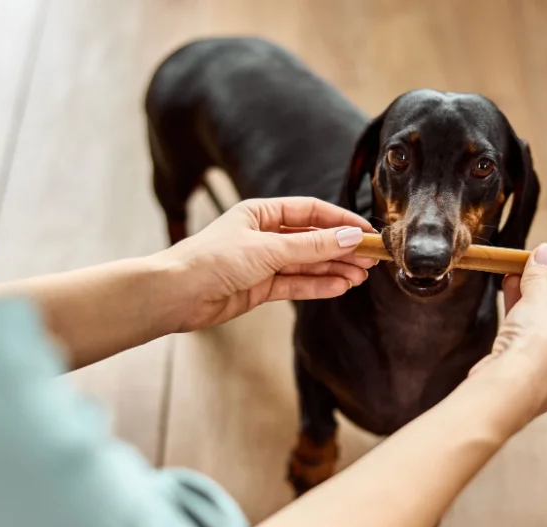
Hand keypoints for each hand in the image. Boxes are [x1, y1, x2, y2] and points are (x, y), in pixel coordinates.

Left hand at [154, 197, 377, 331]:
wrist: (176, 295)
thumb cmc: (212, 260)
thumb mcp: (267, 249)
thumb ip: (311, 246)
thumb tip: (350, 239)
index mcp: (261, 213)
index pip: (311, 212)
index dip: (340, 222)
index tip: (366, 233)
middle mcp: (264, 235)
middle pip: (312, 239)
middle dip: (341, 249)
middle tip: (370, 260)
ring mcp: (263, 263)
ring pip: (307, 264)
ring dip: (333, 269)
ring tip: (360, 276)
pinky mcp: (260, 288)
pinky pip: (296, 284)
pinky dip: (317, 285)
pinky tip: (340, 287)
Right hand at [467, 243, 546, 417]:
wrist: (505, 392)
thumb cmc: (534, 350)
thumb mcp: (539, 302)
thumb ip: (541, 276)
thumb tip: (543, 253)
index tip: (544, 251)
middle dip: (543, 284)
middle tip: (527, 261)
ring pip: (542, 326)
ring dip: (528, 298)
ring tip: (513, 273)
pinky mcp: (527, 377)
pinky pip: (526, 340)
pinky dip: (518, 318)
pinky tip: (507, 295)